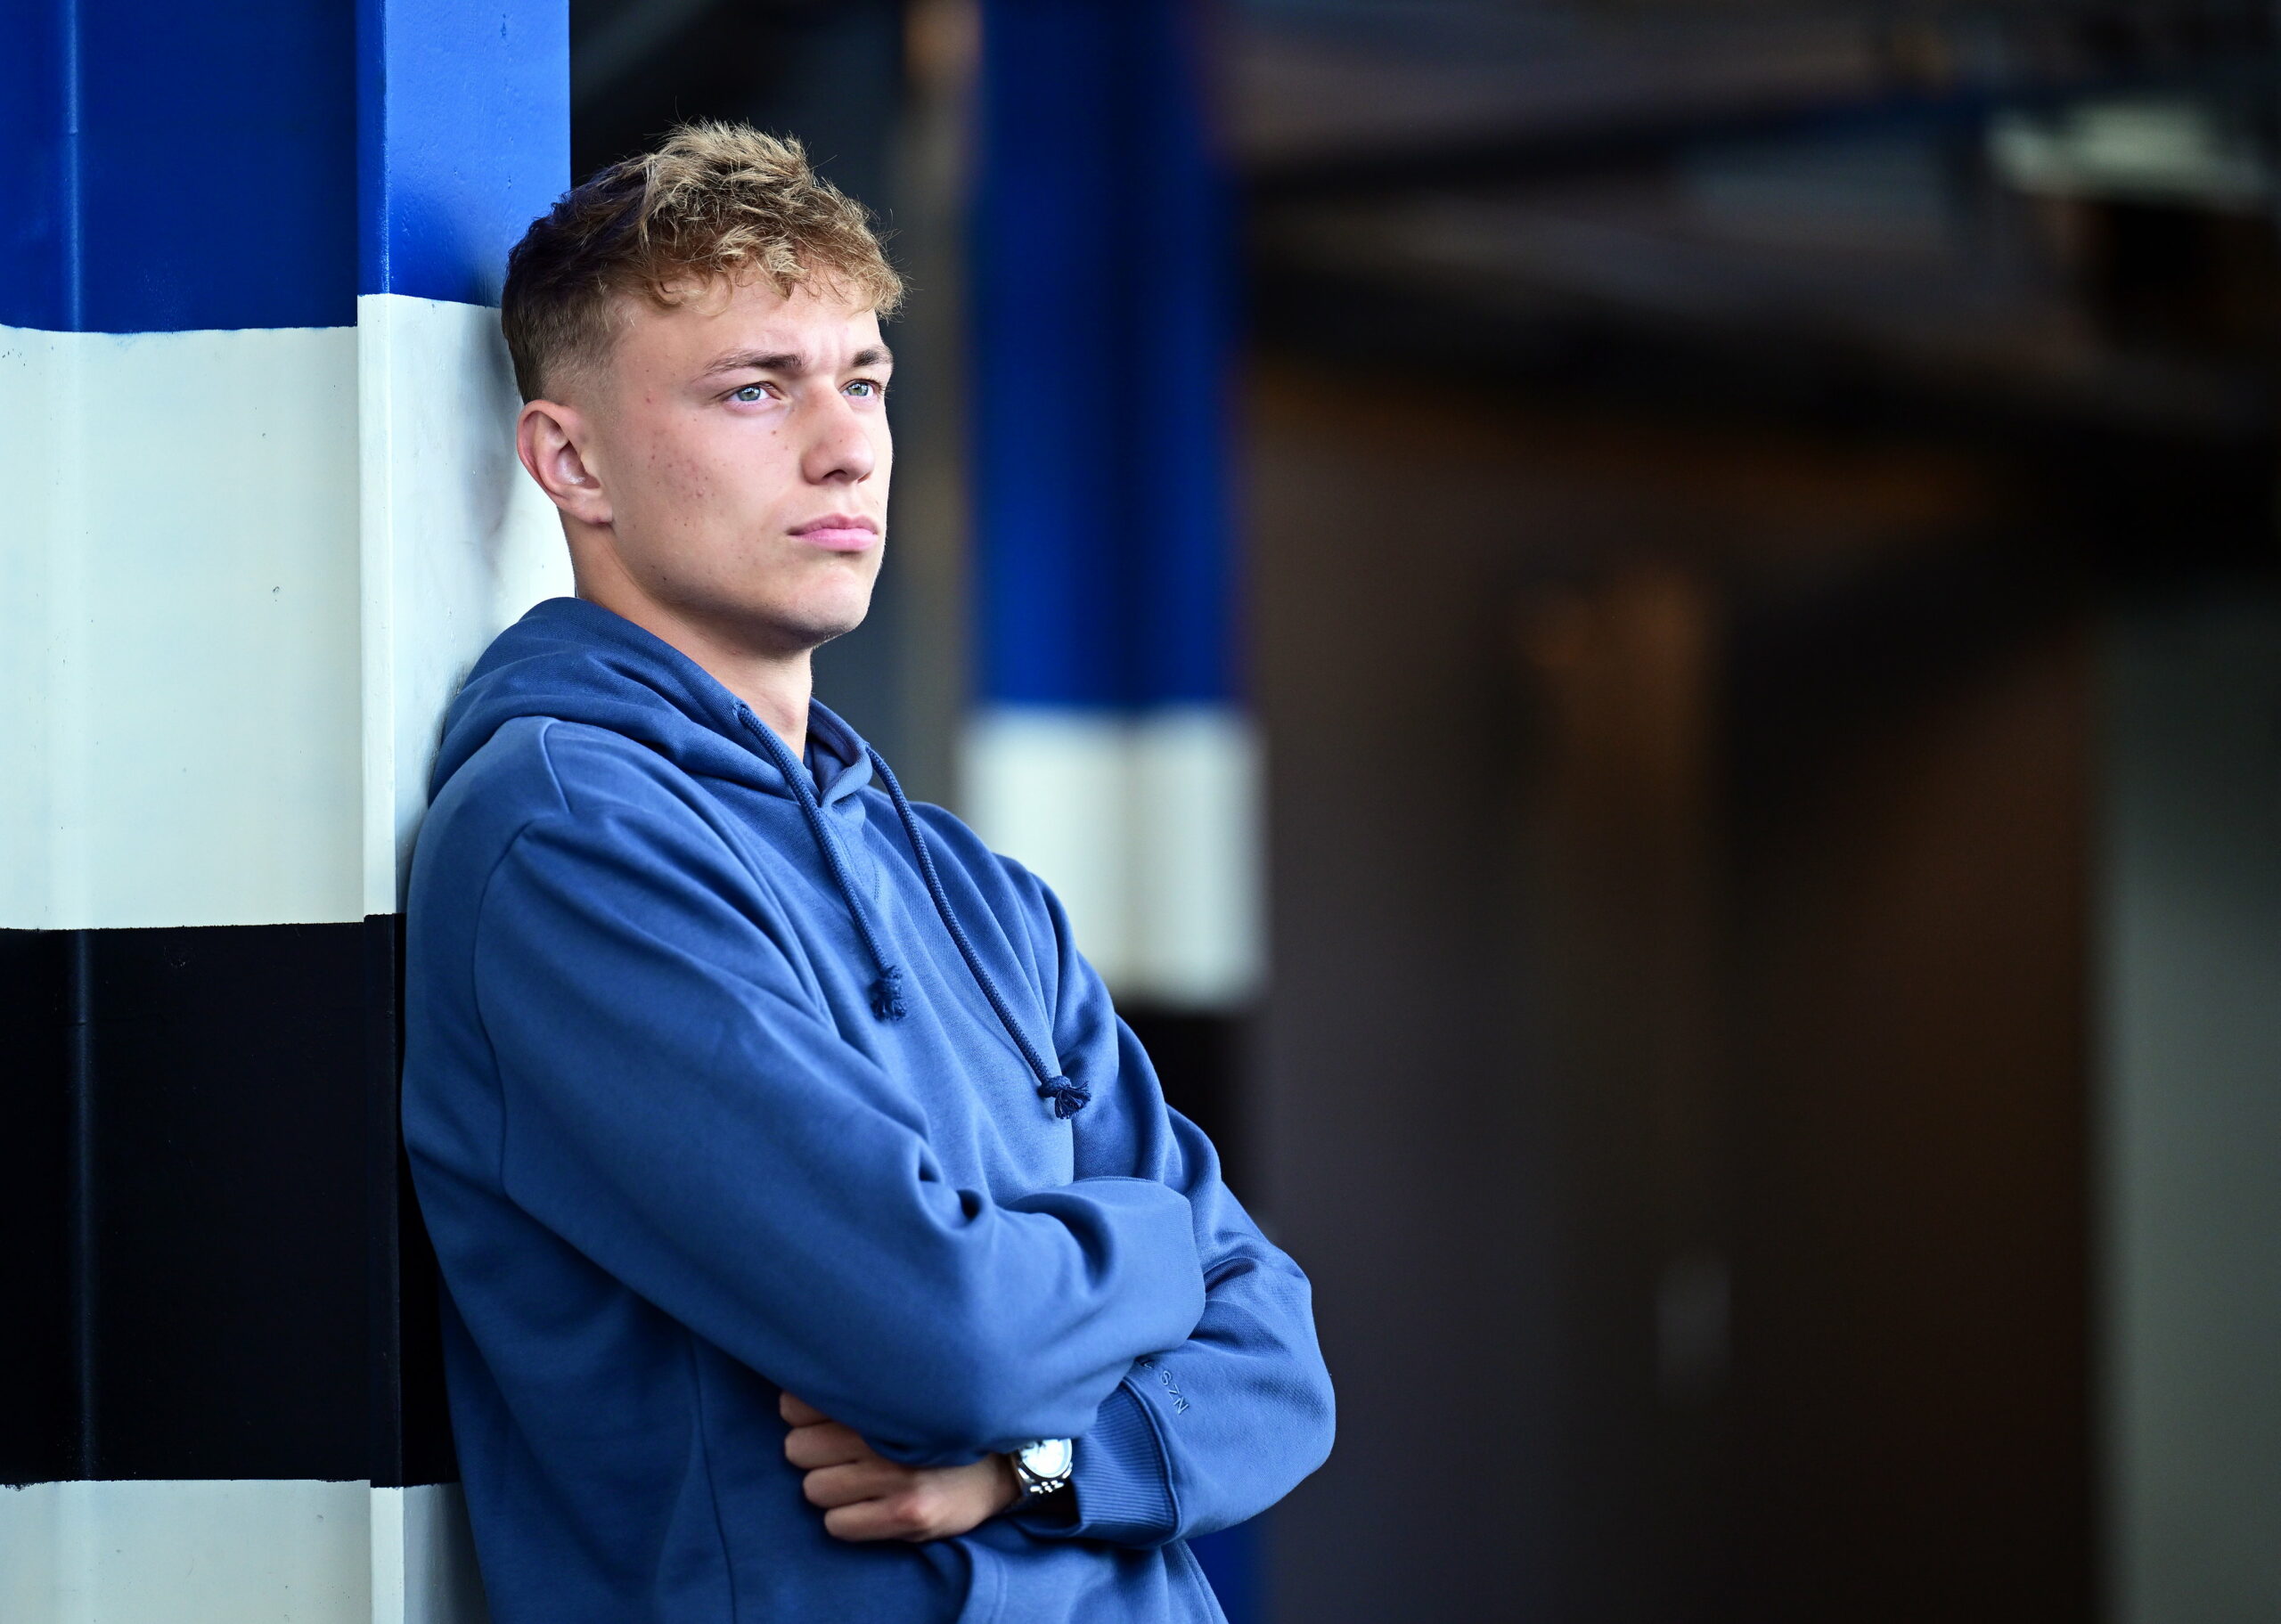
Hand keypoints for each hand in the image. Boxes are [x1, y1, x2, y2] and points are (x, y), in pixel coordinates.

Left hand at [779, 1392, 1020, 1541]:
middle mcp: (887, 1432)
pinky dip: (847, 1519)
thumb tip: (792, 1397)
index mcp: (882, 1395)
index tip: (823, 1417)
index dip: (803, 1413)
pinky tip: (870, 1506)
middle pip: (798, 1448)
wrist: (1004, 1462)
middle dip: (814, 1451)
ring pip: (814, 1488)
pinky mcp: (907, 1514)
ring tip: (860, 1479)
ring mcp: (897, 1476)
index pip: (797, 1405)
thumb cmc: (941, 1423)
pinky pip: (836, 1525)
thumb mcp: (905, 1392)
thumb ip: (860, 1388)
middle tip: (842, 1451)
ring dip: (830, 1487)